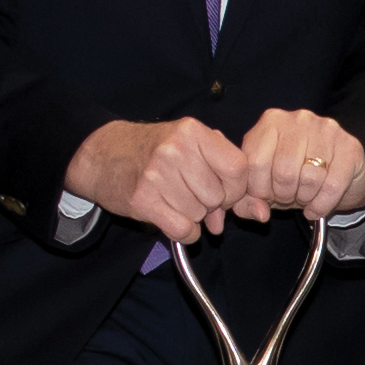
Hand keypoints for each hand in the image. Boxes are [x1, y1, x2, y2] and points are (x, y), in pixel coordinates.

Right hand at [67, 115, 247, 245]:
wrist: (103, 155)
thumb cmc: (154, 151)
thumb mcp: (193, 150)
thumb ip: (231, 179)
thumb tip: (261, 215)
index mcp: (194, 132)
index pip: (238, 169)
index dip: (235, 188)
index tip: (222, 190)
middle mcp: (176, 150)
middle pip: (218, 196)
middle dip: (210, 204)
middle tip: (190, 193)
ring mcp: (157, 174)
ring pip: (200, 215)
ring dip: (193, 216)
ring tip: (174, 199)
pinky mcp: (142, 199)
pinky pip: (182, 229)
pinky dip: (183, 231)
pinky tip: (170, 216)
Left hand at [237, 107, 364, 221]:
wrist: (337, 175)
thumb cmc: (295, 177)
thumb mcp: (265, 186)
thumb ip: (249, 200)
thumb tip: (259, 213)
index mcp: (271, 122)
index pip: (254, 162)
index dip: (258, 190)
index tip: (266, 197)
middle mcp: (298, 119)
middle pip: (283, 171)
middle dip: (283, 195)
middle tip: (288, 198)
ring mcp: (326, 129)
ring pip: (309, 178)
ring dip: (304, 199)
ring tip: (304, 198)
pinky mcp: (349, 146)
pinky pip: (332, 185)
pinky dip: (321, 205)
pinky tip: (317, 207)